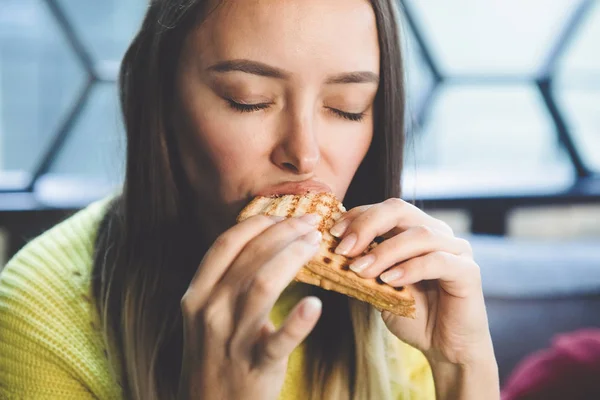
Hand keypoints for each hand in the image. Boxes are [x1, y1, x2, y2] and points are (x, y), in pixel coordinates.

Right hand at [179, 214, 322, 399]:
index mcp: (197, 293)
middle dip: (283, 232)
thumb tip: (262, 241)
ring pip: (262, 284)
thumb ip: (225, 280)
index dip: (257, 223)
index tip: (283, 213)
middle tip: (310, 222)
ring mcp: (231, 338)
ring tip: (315, 244)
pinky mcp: (255, 365)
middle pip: (249, 257)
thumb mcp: (206, 313)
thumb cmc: (215, 354)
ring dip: (292, 257)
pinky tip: (315, 305)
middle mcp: (210, 310)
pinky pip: (278, 340)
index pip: (226, 244)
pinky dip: (298, 322)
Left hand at [329, 198, 494, 367]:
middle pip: (399, 210)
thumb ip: (362, 268)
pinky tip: (389, 280)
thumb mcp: (378, 288)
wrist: (445, 348)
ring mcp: (456, 249)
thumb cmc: (413, 315)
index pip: (383, 210)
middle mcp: (436, 232)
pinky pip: (437, 261)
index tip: (333, 235)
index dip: (356, 217)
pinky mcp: (468, 271)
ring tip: (362, 270)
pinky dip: (410, 268)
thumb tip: (331, 253)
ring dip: (384, 251)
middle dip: (367, 226)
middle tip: (344, 248)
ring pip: (418, 235)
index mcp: (414, 230)